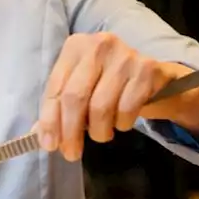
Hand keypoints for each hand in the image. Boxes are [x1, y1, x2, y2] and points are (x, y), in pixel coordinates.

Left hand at [37, 32, 193, 161]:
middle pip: (75, 97)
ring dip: (98, 131)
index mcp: (75, 46)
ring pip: (100, 106)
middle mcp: (98, 45)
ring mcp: (125, 55)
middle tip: (71, 153)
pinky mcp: (148, 70)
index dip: (49, 120)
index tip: (49, 145)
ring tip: (100, 135)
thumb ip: (61, 106)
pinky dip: (121, 124)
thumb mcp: (82, 88)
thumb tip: (41, 136)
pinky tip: (121, 122)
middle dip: (70, 131)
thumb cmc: (110, 83)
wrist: (157, 78)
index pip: (55, 88)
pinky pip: (126, 109)